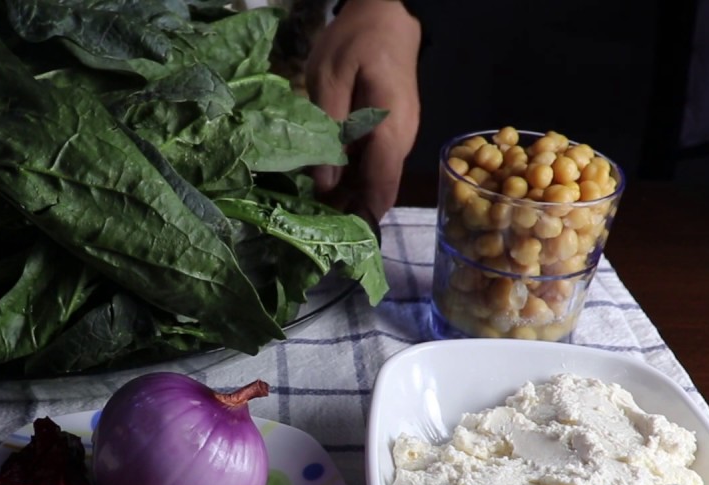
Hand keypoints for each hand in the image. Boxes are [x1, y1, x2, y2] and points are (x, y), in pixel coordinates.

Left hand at [305, 0, 421, 221]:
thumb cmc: (357, 42)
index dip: (357, 217)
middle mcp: (401, 142)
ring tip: (308, 208)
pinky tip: (322, 181)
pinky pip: (372, 164)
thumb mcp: (329, 78)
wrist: (390, 14)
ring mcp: (399, 138)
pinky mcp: (390, 133)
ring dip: (346, 195)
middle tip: (306, 225)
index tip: (328, 237)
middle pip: (377, 191)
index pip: (380, 190)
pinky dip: (350, 177)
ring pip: (374, 180)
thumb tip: (324, 182)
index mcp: (390, 132)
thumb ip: (328, 129)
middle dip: (346, 211)